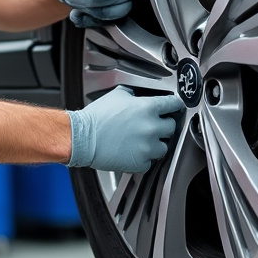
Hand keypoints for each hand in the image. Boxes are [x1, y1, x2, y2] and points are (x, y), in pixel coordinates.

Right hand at [66, 86, 183, 172]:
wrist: (82, 138)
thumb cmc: (96, 118)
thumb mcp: (116, 95)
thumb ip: (133, 95)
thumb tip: (138, 96)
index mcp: (147, 108)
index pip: (173, 105)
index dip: (175, 105)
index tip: (175, 108)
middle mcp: (151, 127)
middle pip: (171, 127)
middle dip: (163, 126)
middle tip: (151, 126)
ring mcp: (147, 147)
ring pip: (164, 147)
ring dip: (155, 144)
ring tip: (141, 141)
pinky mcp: (141, 163)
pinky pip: (150, 162)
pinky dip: (143, 158)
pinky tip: (132, 151)